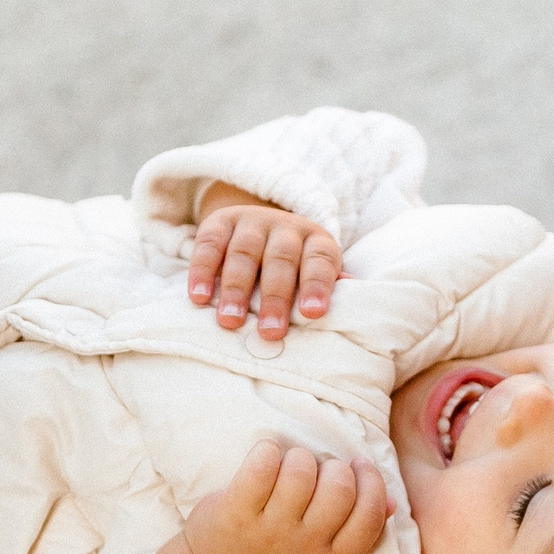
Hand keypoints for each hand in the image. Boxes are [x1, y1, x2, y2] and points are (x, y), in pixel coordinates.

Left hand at [183, 439, 390, 553]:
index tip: (358, 468)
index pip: (368, 518)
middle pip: (339, 488)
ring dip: (300, 457)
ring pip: (301, 473)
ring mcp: (268, 532)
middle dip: (334, 467)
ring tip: (291, 465)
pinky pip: (260, 467)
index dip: (370, 483)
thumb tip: (392, 502)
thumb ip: (359, 536)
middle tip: (320, 470)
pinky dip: (267, 450)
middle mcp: (303, 547)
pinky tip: (266, 455)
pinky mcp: (234, 514)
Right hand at [188, 191, 341, 341]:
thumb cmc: (293, 267)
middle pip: (281, 260)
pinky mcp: (219, 222)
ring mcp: (251, 222)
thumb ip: (328, 290)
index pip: (320, 261)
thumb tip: (355, 308)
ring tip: (230, 321)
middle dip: (275, 297)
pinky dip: (202, 270)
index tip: (313, 313)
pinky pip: (209, 243)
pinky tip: (198, 297)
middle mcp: (285, 228)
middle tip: (270, 332)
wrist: (259, 226)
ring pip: (244, 252)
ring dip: (236, 288)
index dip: (317, 285)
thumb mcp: (314, 274)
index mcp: (316, 241)